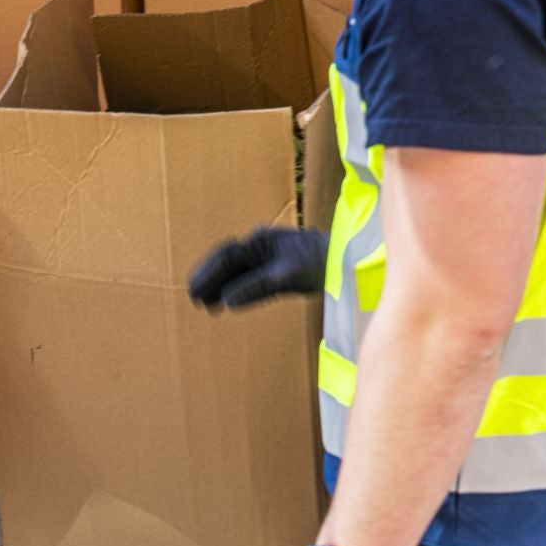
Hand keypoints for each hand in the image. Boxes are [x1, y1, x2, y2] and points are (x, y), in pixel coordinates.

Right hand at [188, 227, 328, 308]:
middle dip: (210, 279)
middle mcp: (262, 245)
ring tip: (206, 304)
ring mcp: (271, 255)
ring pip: (238, 269)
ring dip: (221, 285)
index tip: (194, 291)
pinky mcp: (281, 267)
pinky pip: (250, 277)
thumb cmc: (322, 262)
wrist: (351, 258)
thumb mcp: (287, 276)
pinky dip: (237, 288)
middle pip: (228, 261)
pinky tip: (230, 301)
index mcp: (261, 241)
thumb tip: (226, 301)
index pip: (225, 256)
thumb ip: (256, 287)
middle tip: (194, 299)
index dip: (208, 274)